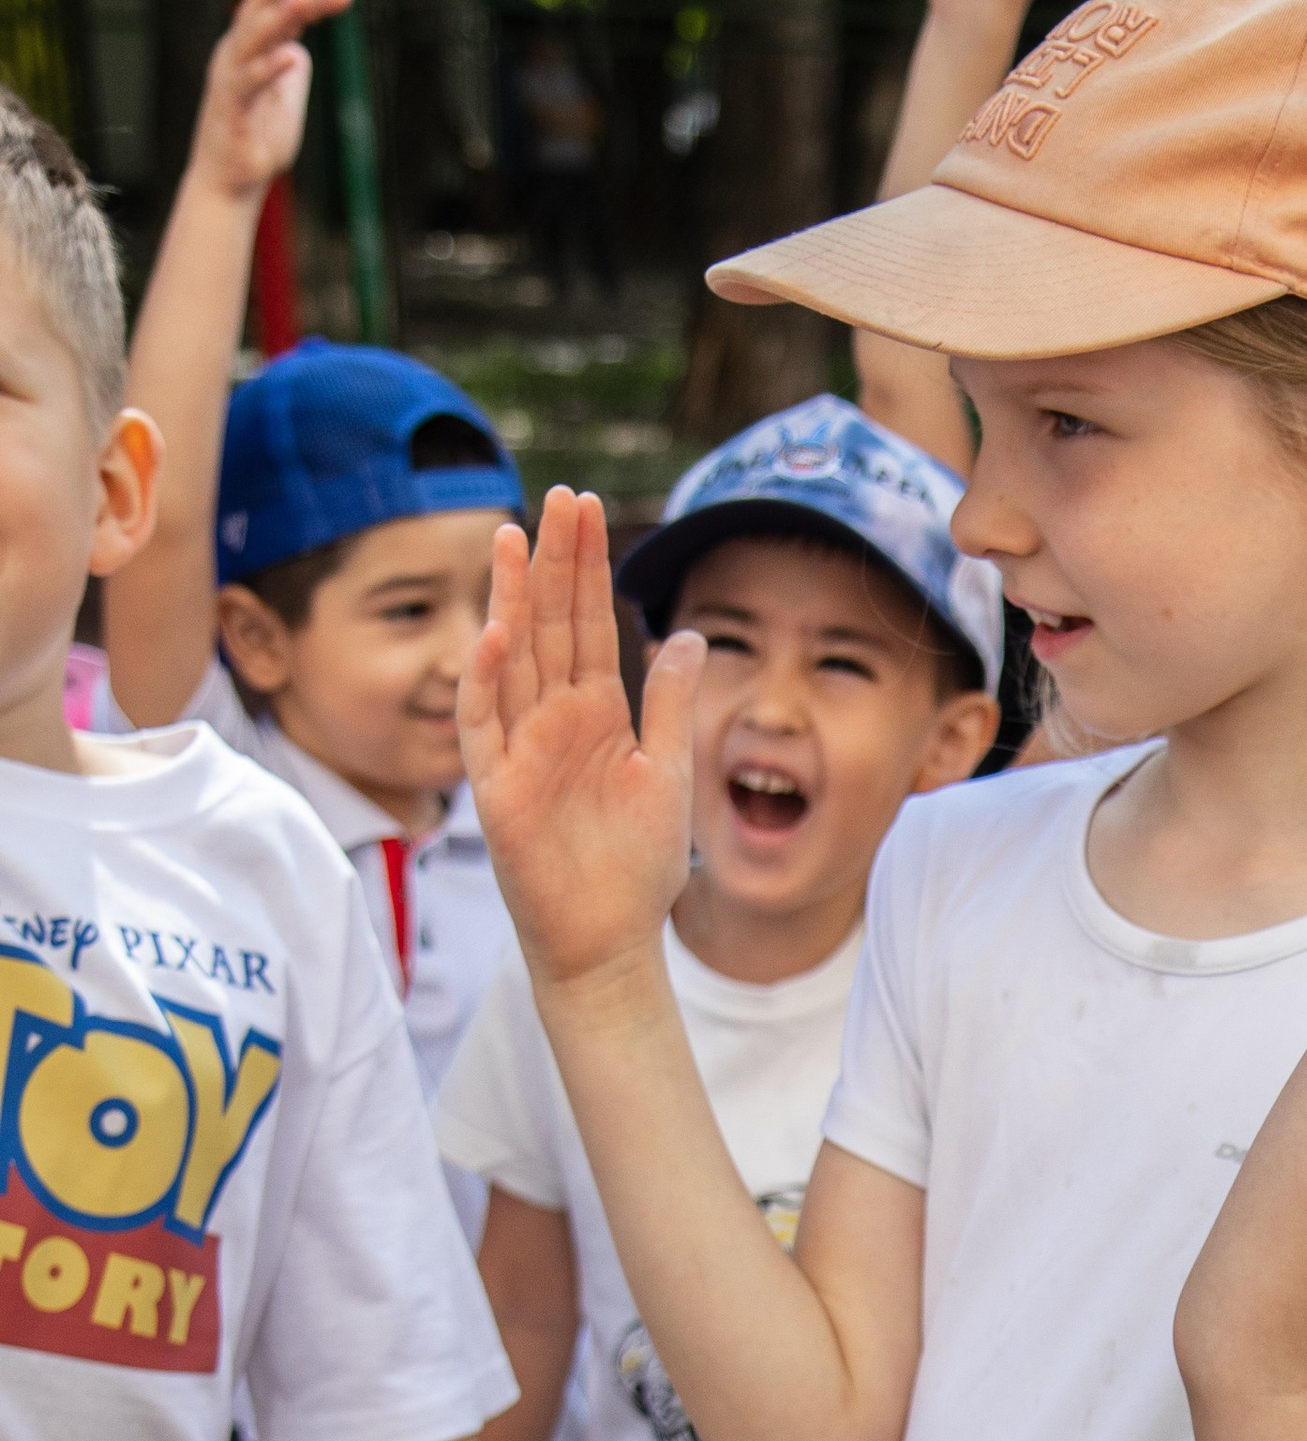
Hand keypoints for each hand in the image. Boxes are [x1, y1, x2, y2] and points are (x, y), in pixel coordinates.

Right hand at [187, 0, 351, 202]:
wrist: (231, 185)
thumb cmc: (257, 141)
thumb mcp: (284, 98)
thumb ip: (291, 68)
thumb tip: (301, 46)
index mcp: (250, 49)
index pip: (279, 11)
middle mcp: (235, 54)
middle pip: (259, 6)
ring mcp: (230, 78)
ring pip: (251, 37)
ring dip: (277, 15)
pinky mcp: (229, 107)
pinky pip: (249, 82)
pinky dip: (270, 68)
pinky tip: (292, 54)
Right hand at [461, 490, 700, 1003]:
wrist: (610, 942)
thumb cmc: (635, 866)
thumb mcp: (668, 772)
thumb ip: (672, 703)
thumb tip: (688, 634)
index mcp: (594, 712)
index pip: (587, 622)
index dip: (586, 566)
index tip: (586, 507)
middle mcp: (552, 719)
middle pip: (549, 625)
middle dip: (554, 562)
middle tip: (558, 498)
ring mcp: (519, 748)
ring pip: (510, 660)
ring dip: (511, 601)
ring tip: (514, 539)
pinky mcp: (496, 788)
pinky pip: (484, 724)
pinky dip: (487, 680)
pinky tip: (498, 633)